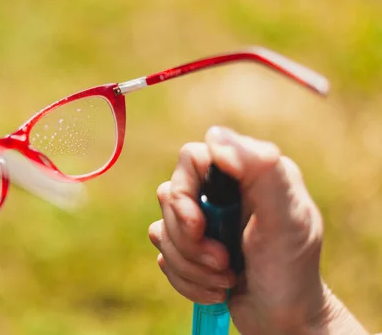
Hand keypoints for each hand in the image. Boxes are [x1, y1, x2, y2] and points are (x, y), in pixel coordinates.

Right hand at [148, 127, 368, 334]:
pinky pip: (163, 257)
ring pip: (161, 229)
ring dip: (191, 265)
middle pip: (168, 195)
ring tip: (227, 279)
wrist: (284, 320)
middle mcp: (219, 191)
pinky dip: (188, 281)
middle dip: (189, 238)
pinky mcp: (188, 249)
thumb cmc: (291, 269)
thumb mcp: (286, 219)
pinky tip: (218, 290)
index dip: (185, 191)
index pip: (191, 157)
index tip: (199, 224)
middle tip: (222, 260)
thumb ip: (261, 171)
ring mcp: (201, 220)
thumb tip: (215, 135)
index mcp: (244, 173)